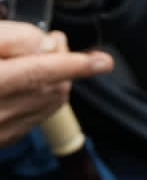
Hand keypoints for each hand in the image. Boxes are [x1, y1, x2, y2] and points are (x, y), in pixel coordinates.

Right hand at [0, 23, 111, 146]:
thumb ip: (12, 38)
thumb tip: (47, 44)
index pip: (40, 73)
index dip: (75, 65)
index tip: (103, 61)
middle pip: (52, 89)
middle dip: (63, 64)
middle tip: (52, 43)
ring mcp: (0, 132)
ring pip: (49, 105)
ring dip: (55, 82)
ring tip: (38, 61)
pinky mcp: (1, 141)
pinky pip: (33, 120)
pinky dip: (41, 100)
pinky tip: (27, 86)